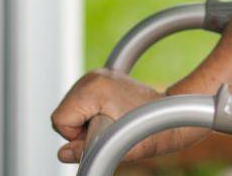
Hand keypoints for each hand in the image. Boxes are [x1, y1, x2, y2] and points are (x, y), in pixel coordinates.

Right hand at [51, 69, 210, 163]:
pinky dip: (90, 113)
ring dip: (85, 121)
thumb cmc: (154, 131)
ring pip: (71, 108)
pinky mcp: (99, 80)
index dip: (75, 135)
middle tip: (109, 130)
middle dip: (80, 128)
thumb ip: (88, 151)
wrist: (172, 114)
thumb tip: (62, 154)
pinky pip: (81, 102)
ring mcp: (95, 76)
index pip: (59, 119)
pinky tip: (110, 115)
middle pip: (63, 112)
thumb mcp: (122, 148)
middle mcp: (91, 78)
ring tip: (112, 122)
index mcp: (93, 89)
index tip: (100, 134)